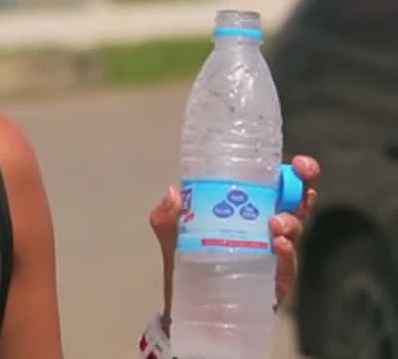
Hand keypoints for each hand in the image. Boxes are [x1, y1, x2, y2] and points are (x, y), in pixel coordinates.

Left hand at [149, 155, 320, 329]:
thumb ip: (167, 217)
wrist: (190, 307)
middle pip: (295, 203)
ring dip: (290, 222)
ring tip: (276, 224)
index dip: (291, 172)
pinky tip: (278, 246)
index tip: (297, 163)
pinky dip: (286, 252)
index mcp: (245, 208)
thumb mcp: (172, 236)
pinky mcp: (274, 278)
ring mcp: (272, 252)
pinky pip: (287, 263)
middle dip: (304, 187)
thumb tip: (173, 193)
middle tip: (303, 178)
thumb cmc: (186, 263)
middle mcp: (264, 226)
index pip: (273, 185)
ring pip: (294, 230)